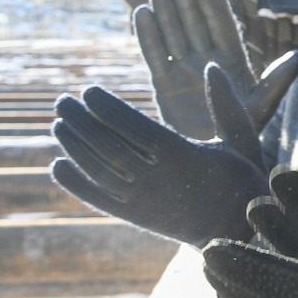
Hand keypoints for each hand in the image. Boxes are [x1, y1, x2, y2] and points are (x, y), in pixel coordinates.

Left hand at [51, 65, 269, 246]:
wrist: (236, 231)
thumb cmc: (241, 179)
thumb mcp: (240, 139)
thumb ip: (226, 104)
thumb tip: (213, 66)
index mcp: (182, 155)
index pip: (133, 127)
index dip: (106, 108)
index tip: (88, 91)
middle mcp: (157, 178)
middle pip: (108, 145)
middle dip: (81, 121)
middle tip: (62, 101)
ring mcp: (142, 200)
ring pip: (98, 169)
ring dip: (74, 146)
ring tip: (59, 124)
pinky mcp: (135, 217)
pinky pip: (97, 198)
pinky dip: (75, 183)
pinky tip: (57, 166)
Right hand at [134, 0, 297, 138]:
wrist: (211, 158)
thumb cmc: (241, 132)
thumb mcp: (261, 106)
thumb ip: (277, 82)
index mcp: (234, 63)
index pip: (224, 29)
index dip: (216, 8)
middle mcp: (208, 62)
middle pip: (197, 26)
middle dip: (188, 2)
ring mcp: (184, 71)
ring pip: (174, 35)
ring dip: (166, 12)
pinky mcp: (163, 83)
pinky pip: (155, 54)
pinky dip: (147, 34)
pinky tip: (142, 12)